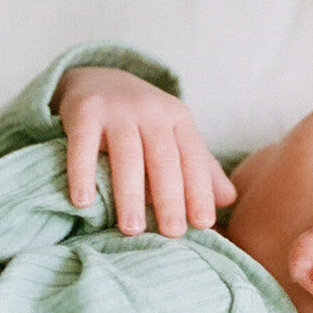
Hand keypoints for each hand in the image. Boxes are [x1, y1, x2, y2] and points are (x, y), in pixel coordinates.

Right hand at [53, 66, 234, 236]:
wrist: (97, 80)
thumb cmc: (142, 121)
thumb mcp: (174, 136)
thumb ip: (200, 167)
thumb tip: (229, 200)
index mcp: (178, 118)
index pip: (192, 158)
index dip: (199, 191)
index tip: (204, 224)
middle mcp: (151, 111)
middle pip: (163, 158)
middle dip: (170, 197)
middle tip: (172, 233)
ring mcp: (117, 110)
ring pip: (126, 155)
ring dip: (130, 194)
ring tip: (132, 229)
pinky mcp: (84, 111)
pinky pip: (83, 145)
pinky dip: (83, 173)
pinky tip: (83, 201)